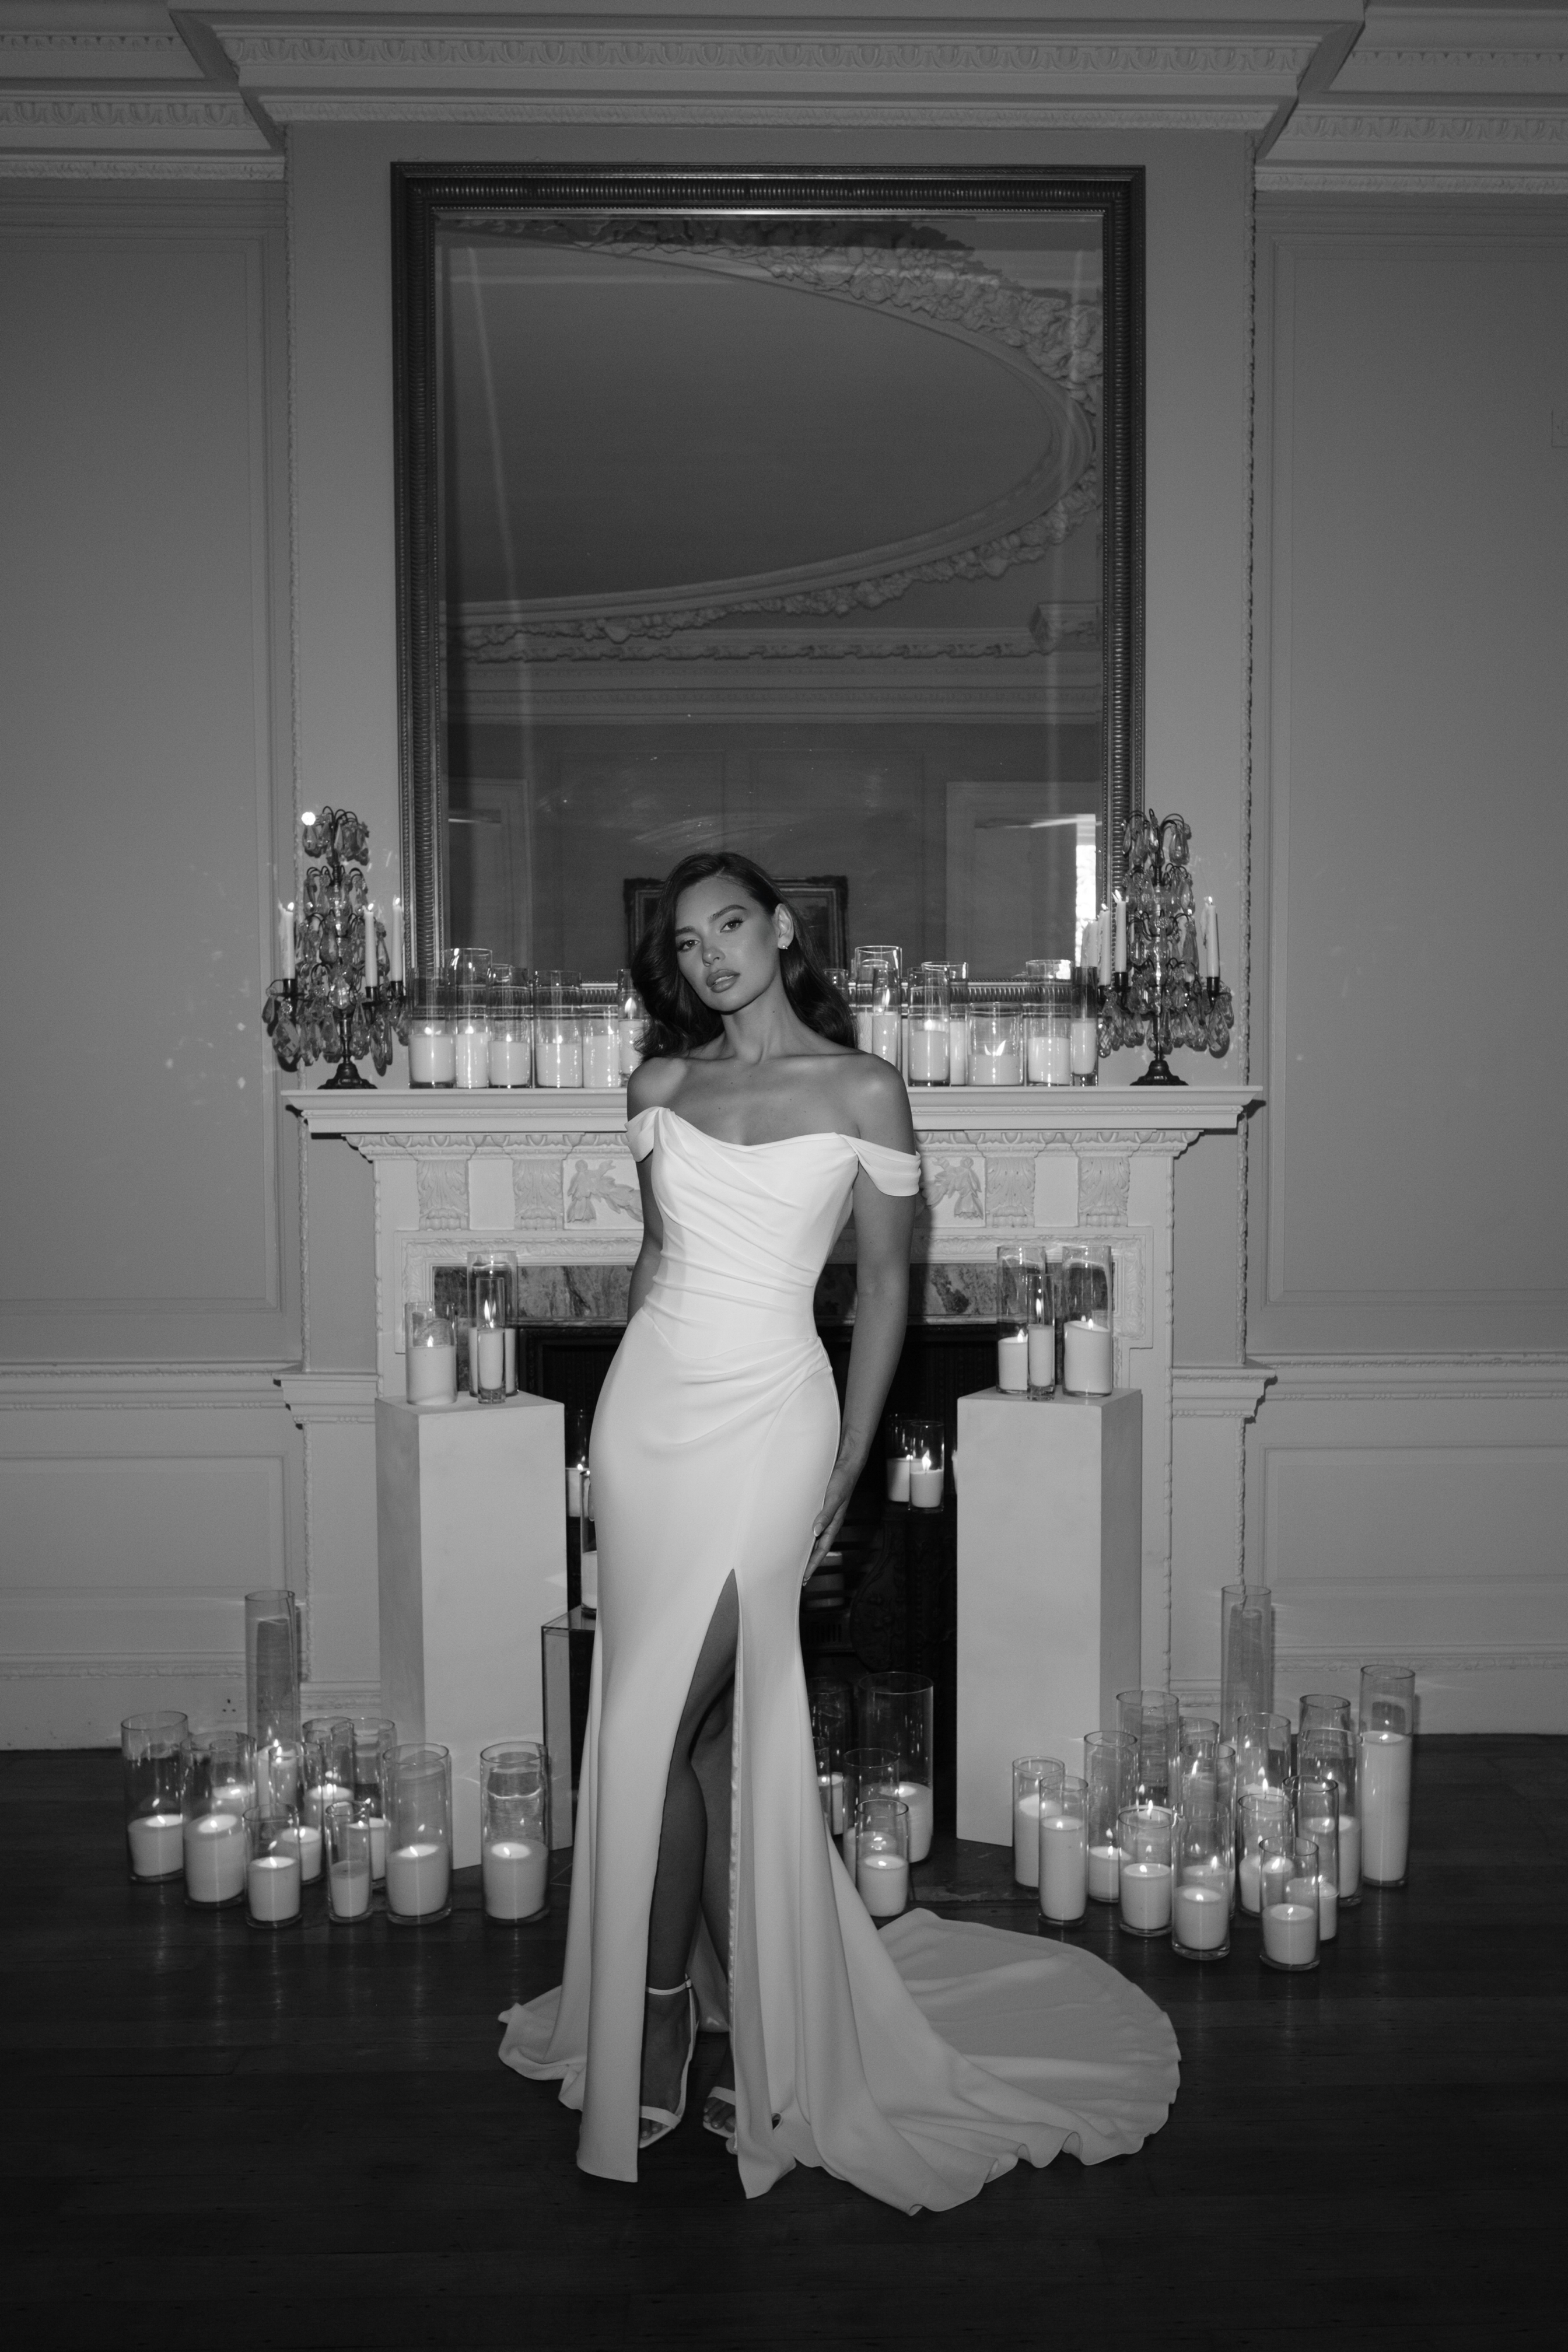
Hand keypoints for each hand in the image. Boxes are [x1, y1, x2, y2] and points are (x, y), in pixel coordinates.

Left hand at [805, 1461, 859, 1579]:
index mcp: (834, 1523)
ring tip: (797, 1559)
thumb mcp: (834, 1498)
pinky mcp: (820, 1507)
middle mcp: (830, 1522)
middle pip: (819, 1547)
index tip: (805, 1576)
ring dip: (807, 1549)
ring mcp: (825, 1515)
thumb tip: (815, 1532)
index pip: (822, 1549)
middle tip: (800, 1575)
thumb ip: (826, 1515)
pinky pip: (812, 1525)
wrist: (846, 1465)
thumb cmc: (843, 1481)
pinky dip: (806, 1534)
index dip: (814, 1563)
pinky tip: (798, 1534)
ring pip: (815, 1537)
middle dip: (810, 1562)